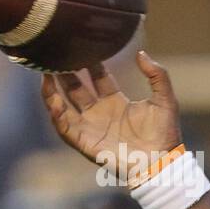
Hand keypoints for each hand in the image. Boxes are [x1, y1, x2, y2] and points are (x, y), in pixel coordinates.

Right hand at [40, 50, 182, 183]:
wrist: (160, 163)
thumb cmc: (165, 135)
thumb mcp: (165, 100)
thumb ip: (158, 75)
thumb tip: (140, 53)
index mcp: (116, 102)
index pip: (98, 77)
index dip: (90, 62)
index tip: (83, 45)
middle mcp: (100, 112)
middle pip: (76, 87)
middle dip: (66, 71)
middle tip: (57, 53)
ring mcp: (90, 126)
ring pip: (63, 104)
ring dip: (52, 89)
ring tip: (44, 71)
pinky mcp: (84, 141)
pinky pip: (63, 124)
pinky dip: (54, 111)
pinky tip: (50, 96)